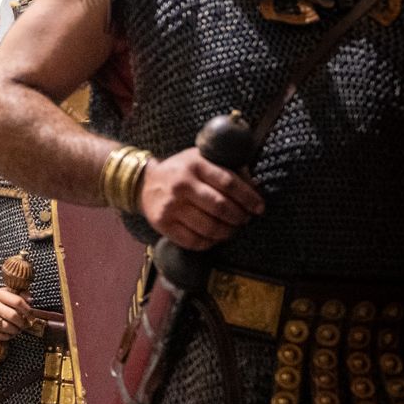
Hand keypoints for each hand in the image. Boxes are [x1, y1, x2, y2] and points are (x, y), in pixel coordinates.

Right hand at [0, 287, 29, 341]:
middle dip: (22, 322)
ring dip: (15, 330)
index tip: (31, 316)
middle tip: (25, 325)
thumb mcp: (8, 295)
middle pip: (13, 315)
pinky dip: (6, 336)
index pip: (17, 301)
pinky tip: (9, 334)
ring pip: (6, 327)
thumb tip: (30, 300)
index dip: (27, 310)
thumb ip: (21, 295)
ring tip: (17, 329)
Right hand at [140, 148, 264, 250]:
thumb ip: (228, 169)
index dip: (249, 198)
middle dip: (239, 217)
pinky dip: (210, 243)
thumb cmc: (181, 171)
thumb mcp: (202, 160)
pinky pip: (194, 241)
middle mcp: (181, 185)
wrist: (144, 183)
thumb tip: (255, 187)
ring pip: (209, 227)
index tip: (259, 207)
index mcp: (195, 165)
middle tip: (245, 219)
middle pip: (221, 207)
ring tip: (232, 230)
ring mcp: (171, 206)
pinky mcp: (163, 224)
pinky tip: (215, 237)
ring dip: (227, 232)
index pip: (229, 183)